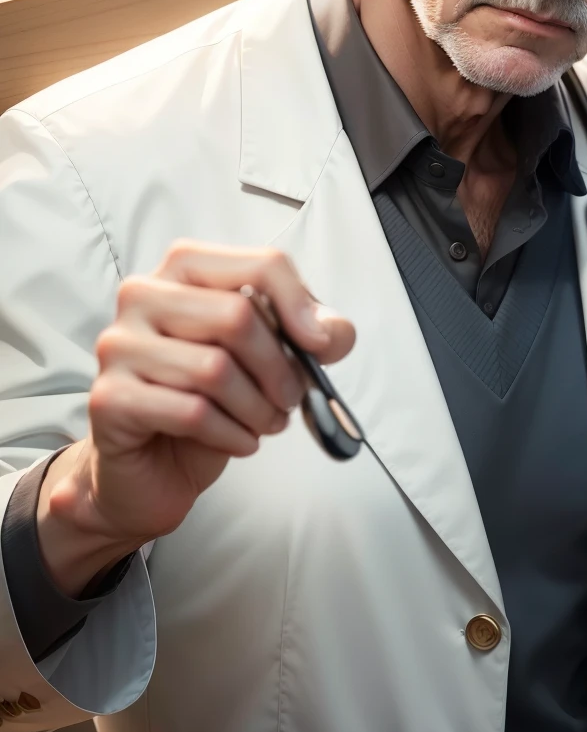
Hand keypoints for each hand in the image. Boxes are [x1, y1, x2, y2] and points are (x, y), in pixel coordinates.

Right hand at [37, 242, 354, 596]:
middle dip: (279, 368)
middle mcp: (143, 295)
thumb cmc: (208, 402)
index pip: (259, 262)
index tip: (319, 344)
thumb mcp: (268, 362)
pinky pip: (192, 413)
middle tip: (290, 399)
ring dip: (258, 408)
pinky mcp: (110, 398)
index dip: (300, 303)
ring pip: (215, 369)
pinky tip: (239, 441)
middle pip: (237, 316)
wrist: (152, 468)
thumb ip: (308, 337)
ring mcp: (119, 345)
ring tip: (266, 423)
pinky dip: (232, 434)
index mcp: (184, 271)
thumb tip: (332, 331)